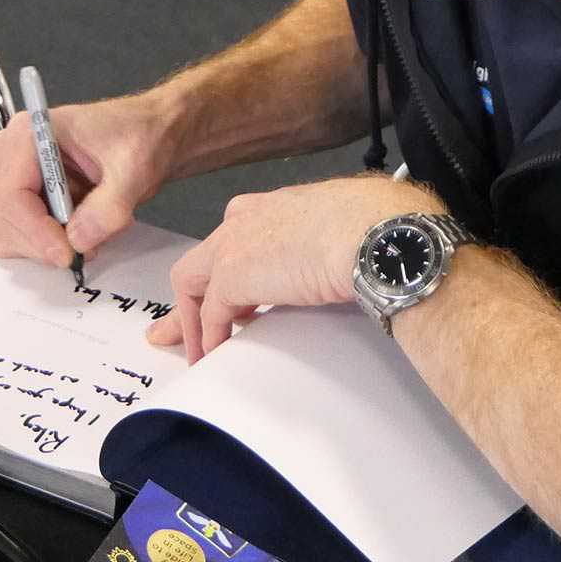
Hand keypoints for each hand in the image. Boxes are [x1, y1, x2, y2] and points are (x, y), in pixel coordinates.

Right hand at [0, 92, 173, 267]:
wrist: (154, 132)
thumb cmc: (141, 136)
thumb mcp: (134, 168)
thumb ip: (108, 206)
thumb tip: (77, 242)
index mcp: (28, 135)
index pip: (12, 196)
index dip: (37, 232)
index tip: (70, 255)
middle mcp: (11, 155)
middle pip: (6, 221)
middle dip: (46, 242)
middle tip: (91, 246)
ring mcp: (16, 178)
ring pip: (12, 235)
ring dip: (51, 245)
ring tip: (95, 229)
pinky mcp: (27, 198)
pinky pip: (26, 237)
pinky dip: (54, 244)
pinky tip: (86, 226)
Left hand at [147, 173, 443, 362]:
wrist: (378, 233)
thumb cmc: (383, 225)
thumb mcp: (354, 224)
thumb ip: (340, 239)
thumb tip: (361, 257)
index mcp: (280, 204)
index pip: (238, 233)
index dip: (228, 263)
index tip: (227, 291)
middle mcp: (249, 216)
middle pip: (203, 259)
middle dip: (190, 296)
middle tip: (177, 328)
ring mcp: (235, 244)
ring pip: (192, 284)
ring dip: (194, 321)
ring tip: (200, 353)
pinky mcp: (233, 276)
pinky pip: (210, 315)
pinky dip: (208, 338)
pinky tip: (214, 357)